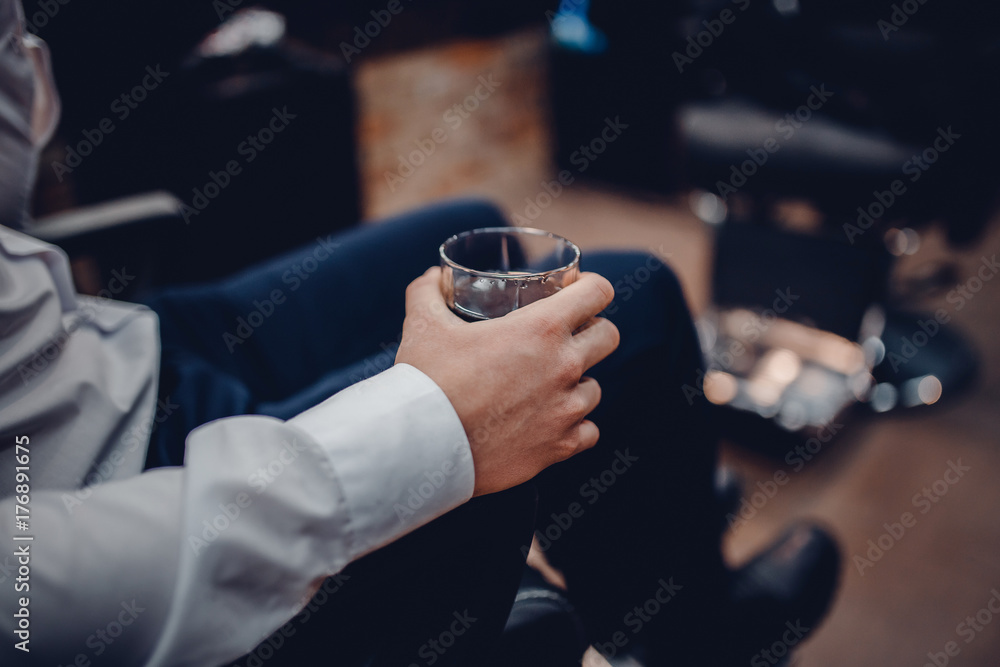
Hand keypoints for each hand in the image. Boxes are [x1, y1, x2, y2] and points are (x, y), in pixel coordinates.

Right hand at [395, 267, 619, 495]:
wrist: (424, 448)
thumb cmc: (427, 382)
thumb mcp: (423, 326)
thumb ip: (427, 293)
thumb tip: (433, 277)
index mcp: (541, 328)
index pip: (598, 292)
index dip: (591, 286)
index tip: (578, 291)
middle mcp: (564, 366)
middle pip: (608, 336)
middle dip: (592, 331)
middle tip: (566, 337)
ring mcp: (566, 409)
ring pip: (595, 388)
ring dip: (578, 383)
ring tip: (549, 385)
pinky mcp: (560, 446)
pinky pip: (588, 432)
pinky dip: (573, 427)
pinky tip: (551, 422)